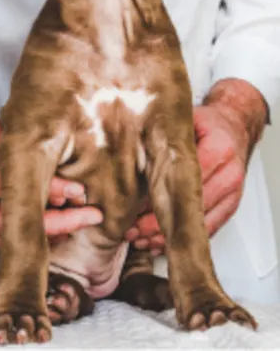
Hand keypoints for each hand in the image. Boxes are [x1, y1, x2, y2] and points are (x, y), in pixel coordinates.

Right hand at [0, 87, 100, 249]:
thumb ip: (3, 139)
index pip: (9, 188)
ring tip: (80, 225)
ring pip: (8, 237)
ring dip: (45, 233)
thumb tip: (40, 152)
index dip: (46, 190)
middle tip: (90, 217)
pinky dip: (26, 235)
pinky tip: (53, 231)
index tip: (76, 191)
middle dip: (56, 223)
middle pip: (12, 223)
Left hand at [125, 79, 266, 254]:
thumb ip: (164, 134)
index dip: (156, 199)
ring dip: (168, 236)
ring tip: (142, 240)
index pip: (182, 182)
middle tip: (132, 231)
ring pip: (198, 223)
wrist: (235, 126)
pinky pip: (208, 228)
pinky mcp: (231, 205)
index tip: (133, 209)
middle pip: (189, 208)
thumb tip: (127, 148)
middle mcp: (228, 174)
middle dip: (158, 223)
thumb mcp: (187, 120)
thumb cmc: (210, 123)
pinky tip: (163, 242)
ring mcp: (232, 192)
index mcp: (217, 150)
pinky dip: (184, 237)